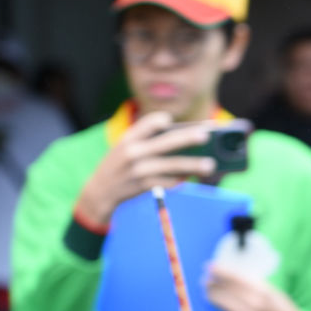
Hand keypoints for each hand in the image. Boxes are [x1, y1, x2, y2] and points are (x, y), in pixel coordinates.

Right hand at [74, 111, 218, 226]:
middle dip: (188, 138)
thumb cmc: (119, 164)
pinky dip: (180, 180)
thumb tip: (184, 138)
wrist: (100, 191)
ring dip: (193, 165)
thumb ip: (146, 139)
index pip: (149, 123)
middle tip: (206, 135)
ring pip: (172, 166)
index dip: (161, 120)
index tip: (171, 119)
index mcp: (129, 137)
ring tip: (210, 165)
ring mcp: (139, 169)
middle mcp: (133, 151)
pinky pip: (168, 182)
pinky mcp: (144, 185)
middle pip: (167, 142)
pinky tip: (188, 178)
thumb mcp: (125, 146)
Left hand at [204, 265, 307, 310]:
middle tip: (205, 281)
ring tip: (210, 292)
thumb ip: (252, 284)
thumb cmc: (280, 307)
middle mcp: (255, 304)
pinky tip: (225, 308)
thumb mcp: (270, 290)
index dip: (220, 272)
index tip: (210, 267)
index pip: (235, 278)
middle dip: (212, 286)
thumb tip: (229, 276)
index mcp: (262, 290)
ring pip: (223, 306)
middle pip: (224, 293)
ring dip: (214, 298)